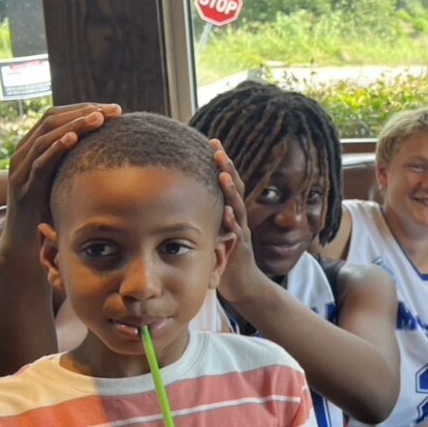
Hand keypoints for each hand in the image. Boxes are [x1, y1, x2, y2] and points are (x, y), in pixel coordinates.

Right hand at [6, 103, 121, 243]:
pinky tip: (74, 139)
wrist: (24, 238)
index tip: (114, 109)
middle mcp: (23, 152)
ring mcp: (21, 168)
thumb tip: (112, 146)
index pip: (57, 115)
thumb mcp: (63, 176)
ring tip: (98, 119)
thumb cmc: (48, 205)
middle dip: (84, 112)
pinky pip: (39, 162)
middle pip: (52, 119)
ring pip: (46, 136)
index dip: (84, 108)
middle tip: (114, 110)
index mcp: (32, 146)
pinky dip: (57, 147)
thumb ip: (76, 159)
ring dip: (74, 125)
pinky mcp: (24, 186)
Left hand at [212, 140, 270, 304]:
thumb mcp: (214, 231)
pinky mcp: (240, 248)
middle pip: (234, 188)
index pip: (226, 183)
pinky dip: (232, 221)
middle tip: (218, 150)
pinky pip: (236, 232)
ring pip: (237, 206)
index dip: (221, 163)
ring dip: (230, 190)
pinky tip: (227, 211)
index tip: (213, 142)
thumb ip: (206, 214)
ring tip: (222, 174)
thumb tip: (184, 196)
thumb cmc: (224, 257)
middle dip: (227, 168)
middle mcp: (238, 218)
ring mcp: (241, 232)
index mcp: (231, 212)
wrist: (243, 284)